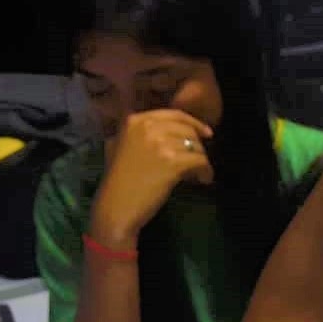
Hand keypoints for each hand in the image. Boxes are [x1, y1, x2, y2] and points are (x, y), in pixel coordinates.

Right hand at [88, 110, 213, 249]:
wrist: (116, 207)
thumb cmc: (119, 182)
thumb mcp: (122, 147)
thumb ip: (143, 133)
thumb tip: (177, 131)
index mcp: (135, 120)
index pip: (174, 114)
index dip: (194, 123)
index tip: (206, 133)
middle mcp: (147, 127)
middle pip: (187, 129)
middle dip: (198, 145)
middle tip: (199, 161)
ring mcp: (160, 143)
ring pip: (196, 145)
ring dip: (202, 160)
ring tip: (200, 173)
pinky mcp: (172, 162)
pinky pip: (200, 161)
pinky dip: (205, 171)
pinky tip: (204, 179)